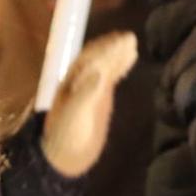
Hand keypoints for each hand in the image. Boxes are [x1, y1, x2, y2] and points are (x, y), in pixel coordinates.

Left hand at [41, 31, 137, 177]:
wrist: (63, 157)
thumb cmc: (66, 136)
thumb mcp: (73, 116)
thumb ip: (85, 94)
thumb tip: (99, 71)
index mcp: (71, 81)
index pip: (90, 58)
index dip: (105, 49)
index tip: (122, 40)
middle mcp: (80, 80)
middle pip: (98, 58)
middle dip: (112, 47)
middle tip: (130, 38)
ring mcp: (90, 89)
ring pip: (105, 66)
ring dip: (117, 54)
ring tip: (131, 44)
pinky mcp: (99, 99)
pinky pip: (111, 78)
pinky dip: (120, 68)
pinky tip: (129, 61)